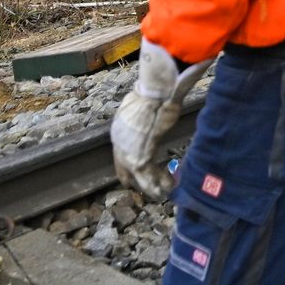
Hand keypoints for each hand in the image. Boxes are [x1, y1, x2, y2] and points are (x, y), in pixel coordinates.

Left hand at [111, 40, 210, 197]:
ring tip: (160, 192)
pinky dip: (157, 184)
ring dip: (150, 185)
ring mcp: (128, 151)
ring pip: (138, 176)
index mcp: (119, 131)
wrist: (154, 92)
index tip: (130, 177)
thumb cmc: (153, 93)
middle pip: (124, 169)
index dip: (126, 168)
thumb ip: (144, 115)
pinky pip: (148, 176)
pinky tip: (165, 188)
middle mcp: (119, 144)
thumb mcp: (143, 104)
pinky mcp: (141, 156)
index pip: (119, 156)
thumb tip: (152, 114)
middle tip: (146, 188)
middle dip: (135, 180)